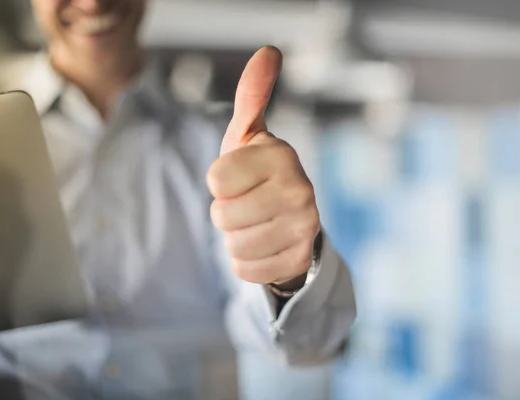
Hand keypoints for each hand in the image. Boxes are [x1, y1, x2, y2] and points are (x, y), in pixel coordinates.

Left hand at [207, 46, 319, 288]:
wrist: (290, 217)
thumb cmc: (258, 172)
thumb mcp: (249, 135)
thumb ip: (252, 95)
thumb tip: (268, 52)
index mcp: (282, 154)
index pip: (216, 179)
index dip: (218, 181)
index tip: (238, 177)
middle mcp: (300, 189)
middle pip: (221, 216)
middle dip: (224, 213)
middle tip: (246, 203)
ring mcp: (304, 228)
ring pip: (232, 246)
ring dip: (234, 238)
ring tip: (255, 223)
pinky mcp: (298, 260)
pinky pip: (245, 271)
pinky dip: (245, 261)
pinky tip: (263, 244)